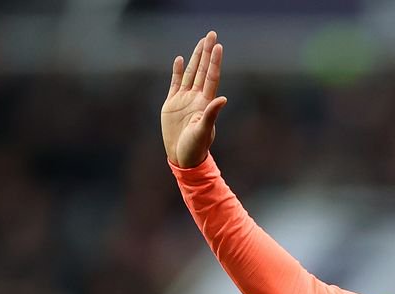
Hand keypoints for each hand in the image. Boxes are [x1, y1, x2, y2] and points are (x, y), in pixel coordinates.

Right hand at [161, 31, 226, 167]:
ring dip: (195, 58)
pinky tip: (180, 60)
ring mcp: (184, 99)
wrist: (182, 156)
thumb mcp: (203, 131)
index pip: (211, 77)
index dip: (214, 62)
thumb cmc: (196, 147)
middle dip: (206, 52)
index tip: (218, 46)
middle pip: (202, 70)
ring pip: (190, 73)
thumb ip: (211, 114)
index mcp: (205, 103)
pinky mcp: (172, 104)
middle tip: (211, 35)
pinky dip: (178, 71)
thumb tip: (222, 99)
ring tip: (200, 42)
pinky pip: (175, 83)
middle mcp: (196, 98)